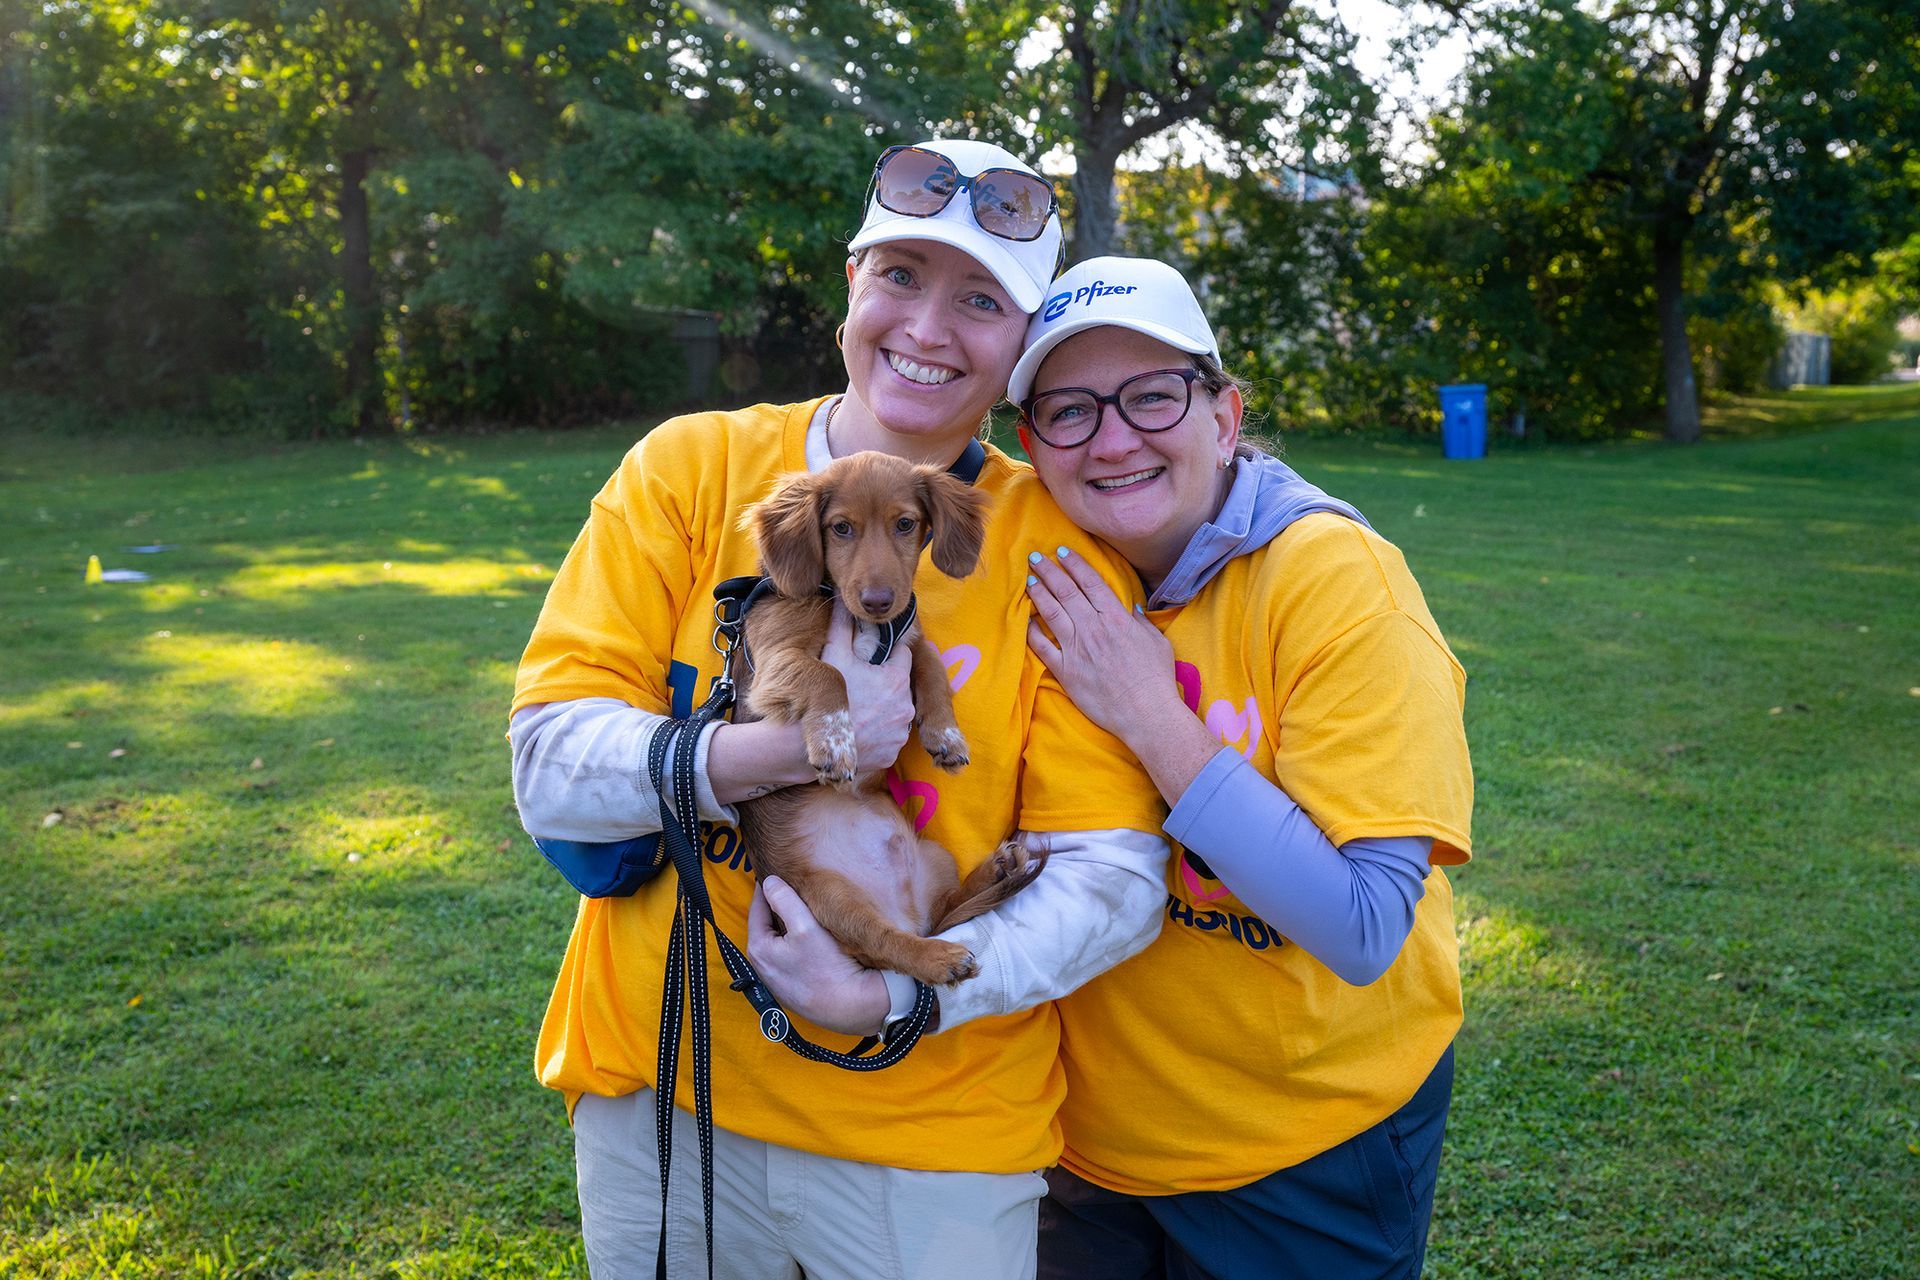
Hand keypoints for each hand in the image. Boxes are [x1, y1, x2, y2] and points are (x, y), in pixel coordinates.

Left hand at [746, 875, 889, 1035]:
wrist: (852, 1007)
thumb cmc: (828, 967)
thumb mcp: (805, 926)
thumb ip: (784, 900)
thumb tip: (769, 881)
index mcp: (758, 949)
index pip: (757, 906)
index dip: (768, 886)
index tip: (775, 869)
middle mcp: (762, 966)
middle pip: (769, 924)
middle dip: (779, 906)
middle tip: (795, 885)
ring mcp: (778, 978)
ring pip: (781, 940)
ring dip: (791, 924)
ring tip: (807, 908)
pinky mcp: (794, 987)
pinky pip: (792, 955)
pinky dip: (799, 942)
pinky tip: (816, 937)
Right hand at [819, 604, 914, 771]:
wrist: (808, 746)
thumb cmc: (823, 697)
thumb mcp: (832, 655)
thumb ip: (842, 625)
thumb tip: (845, 600)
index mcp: (896, 680)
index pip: (902, 655)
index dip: (886, 654)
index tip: (872, 658)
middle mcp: (905, 708)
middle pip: (899, 686)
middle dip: (884, 683)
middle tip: (860, 686)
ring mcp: (899, 734)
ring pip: (896, 713)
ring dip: (883, 710)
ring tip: (859, 710)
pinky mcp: (891, 755)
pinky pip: (889, 739)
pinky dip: (878, 735)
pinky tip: (859, 731)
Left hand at [1025, 548, 1180, 743]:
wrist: (1146, 713)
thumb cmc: (1156, 678)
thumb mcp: (1157, 642)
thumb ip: (1142, 622)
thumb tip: (1133, 609)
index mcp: (1116, 618)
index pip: (1090, 582)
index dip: (1074, 564)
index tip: (1061, 551)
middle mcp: (1093, 628)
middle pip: (1066, 591)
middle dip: (1049, 571)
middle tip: (1035, 557)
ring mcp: (1076, 649)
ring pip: (1051, 613)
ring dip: (1038, 594)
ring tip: (1029, 580)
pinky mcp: (1065, 671)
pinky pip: (1042, 647)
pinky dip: (1032, 632)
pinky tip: (1026, 620)